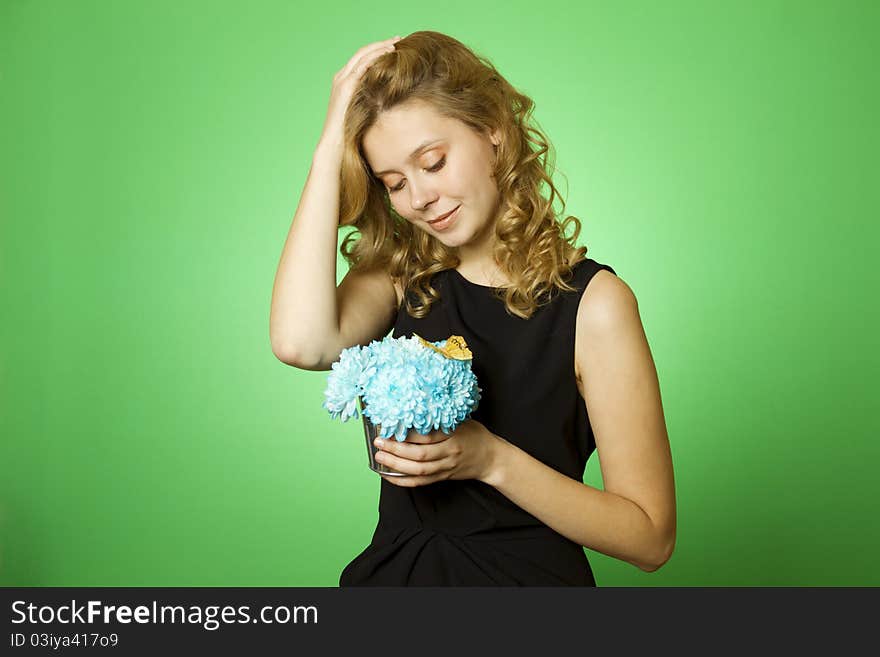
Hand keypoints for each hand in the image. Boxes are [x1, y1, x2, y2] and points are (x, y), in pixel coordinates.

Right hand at [318, 36, 401, 148]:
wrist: (335, 143)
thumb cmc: (350, 133)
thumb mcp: (362, 112)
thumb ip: (370, 101)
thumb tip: (388, 101)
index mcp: (344, 82)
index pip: (362, 59)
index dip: (378, 50)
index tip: (394, 46)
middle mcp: (341, 77)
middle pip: (363, 52)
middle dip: (381, 43)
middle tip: (398, 38)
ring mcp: (342, 80)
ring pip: (363, 55)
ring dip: (380, 47)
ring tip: (396, 43)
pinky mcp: (345, 86)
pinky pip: (362, 66)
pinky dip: (375, 57)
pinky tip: (388, 53)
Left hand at [374, 419, 499, 486]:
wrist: (491, 458)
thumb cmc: (475, 435)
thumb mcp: (461, 421)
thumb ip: (441, 419)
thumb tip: (413, 411)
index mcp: (454, 435)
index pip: (427, 435)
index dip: (407, 433)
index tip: (390, 427)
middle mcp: (450, 452)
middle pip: (420, 455)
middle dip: (396, 450)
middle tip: (379, 443)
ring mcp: (446, 467)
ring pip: (418, 470)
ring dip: (396, 465)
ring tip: (380, 457)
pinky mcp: (443, 477)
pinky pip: (420, 482)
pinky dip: (403, 480)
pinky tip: (389, 475)